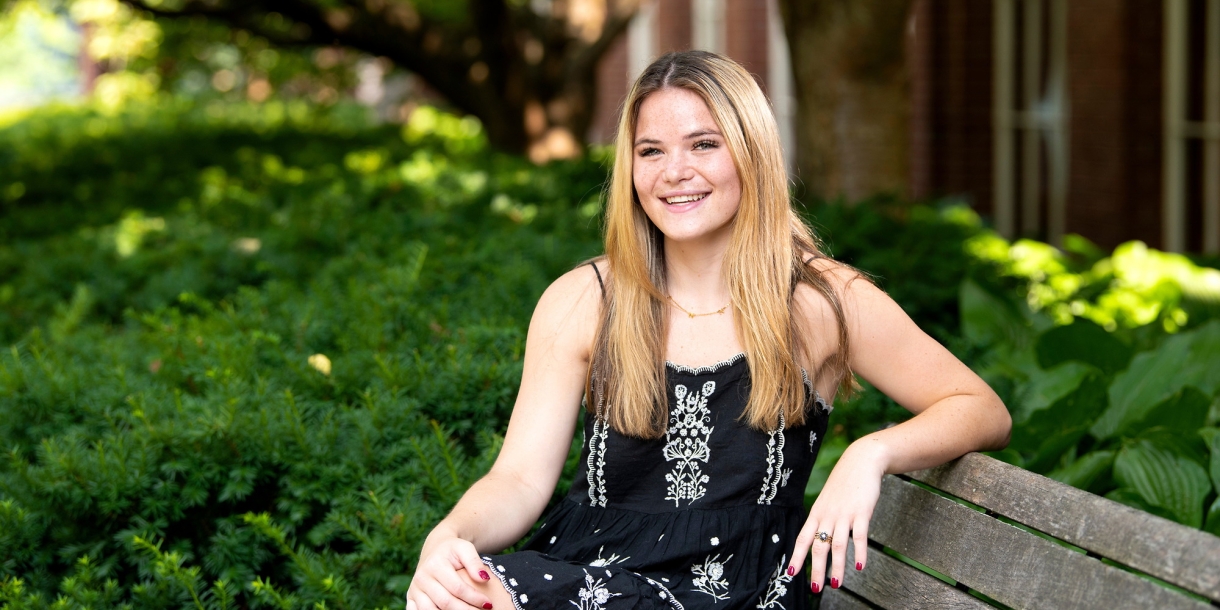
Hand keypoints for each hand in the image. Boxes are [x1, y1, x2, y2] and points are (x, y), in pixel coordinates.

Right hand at [406, 535, 495, 609]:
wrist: (435, 548)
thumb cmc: (453, 550)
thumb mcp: (465, 548)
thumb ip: (475, 562)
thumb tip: (484, 579)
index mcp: (435, 565)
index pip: (458, 588)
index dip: (474, 598)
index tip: (488, 604)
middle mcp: (421, 578)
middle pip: (445, 602)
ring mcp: (414, 589)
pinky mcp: (410, 598)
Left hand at [789, 439, 887, 592]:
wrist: (860, 461)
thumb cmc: (843, 484)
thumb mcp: (827, 500)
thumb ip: (823, 519)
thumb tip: (818, 541)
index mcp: (817, 513)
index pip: (803, 538)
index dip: (797, 556)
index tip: (791, 573)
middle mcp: (827, 515)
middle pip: (819, 546)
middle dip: (816, 569)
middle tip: (816, 588)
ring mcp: (845, 514)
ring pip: (838, 545)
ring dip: (837, 567)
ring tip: (836, 584)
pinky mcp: (862, 512)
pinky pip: (860, 536)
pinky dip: (860, 552)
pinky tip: (860, 566)